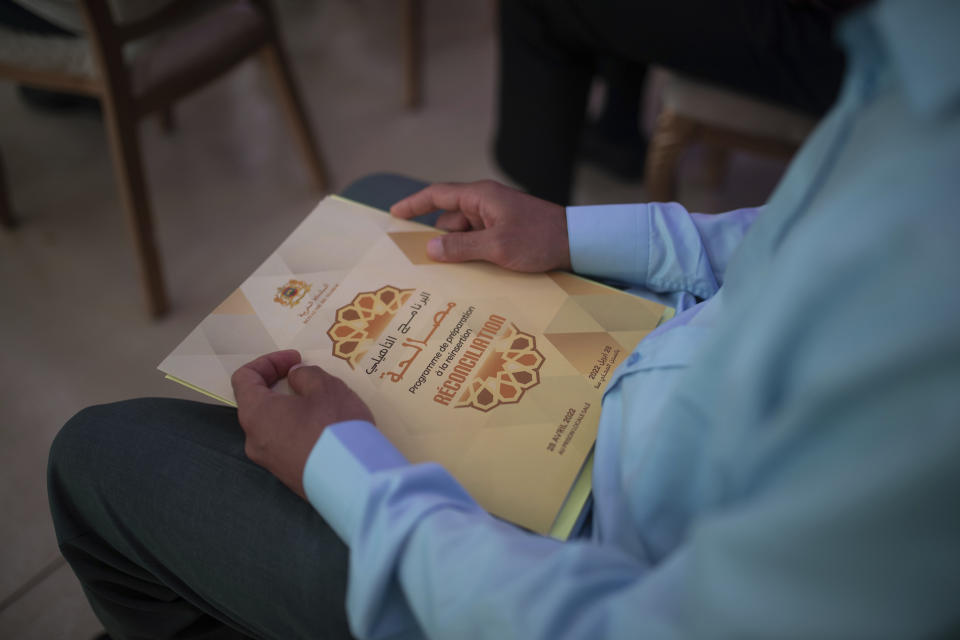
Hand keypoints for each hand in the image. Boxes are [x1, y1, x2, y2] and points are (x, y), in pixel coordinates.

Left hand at [231, 350, 373, 498]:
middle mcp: (255, 440)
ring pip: (272, 425)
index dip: (267, 362)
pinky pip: (285, 444)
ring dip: (289, 408)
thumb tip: (294, 378)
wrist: (353, 479)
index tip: (295, 360)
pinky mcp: (287, 476)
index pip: (244, 379)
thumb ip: (305, 376)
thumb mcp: (325, 387)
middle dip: (278, 385)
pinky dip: (297, 428)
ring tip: (318, 402)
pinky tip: (322, 427)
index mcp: (256, 414)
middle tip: (305, 378)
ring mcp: (270, 462)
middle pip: (256, 403)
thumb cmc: (334, 425)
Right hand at [390, 180, 570, 271]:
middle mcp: (486, 204)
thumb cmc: (539, 239)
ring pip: (464, 234)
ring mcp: (496, 218)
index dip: (413, 204)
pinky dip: (472, 253)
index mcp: (480, 197)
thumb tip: (430, 247)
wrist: (577, 243)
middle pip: (449, 220)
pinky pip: (479, 241)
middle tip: (421, 263)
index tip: (394, 214)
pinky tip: (471, 271)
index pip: (437, 196)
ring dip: (458, 251)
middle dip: (438, 240)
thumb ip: (461, 246)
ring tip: (450, 274)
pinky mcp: (506, 232)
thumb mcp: (497, 246)